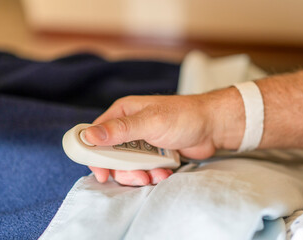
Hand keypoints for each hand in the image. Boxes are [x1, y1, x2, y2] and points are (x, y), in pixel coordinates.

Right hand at [85, 90, 244, 185]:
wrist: (213, 126)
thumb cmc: (184, 116)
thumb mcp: (151, 122)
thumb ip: (121, 130)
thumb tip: (88, 136)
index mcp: (122, 113)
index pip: (96, 135)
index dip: (94, 155)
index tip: (101, 173)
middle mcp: (129, 127)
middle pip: (112, 156)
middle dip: (124, 170)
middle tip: (139, 177)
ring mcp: (142, 142)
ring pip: (128, 166)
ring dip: (141, 174)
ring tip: (157, 174)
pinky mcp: (154, 153)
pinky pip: (144, 169)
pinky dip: (153, 174)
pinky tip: (165, 171)